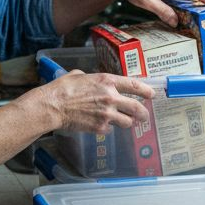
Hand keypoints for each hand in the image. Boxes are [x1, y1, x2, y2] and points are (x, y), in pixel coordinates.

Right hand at [21, 70, 152, 134]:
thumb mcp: (79, 75)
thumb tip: (92, 81)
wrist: (53, 106)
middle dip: (144, 114)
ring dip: (126, 122)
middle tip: (145, 116)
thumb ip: (92, 79)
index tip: (151, 94)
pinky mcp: (100, 127)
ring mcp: (107, 114)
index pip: (134, 85)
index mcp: (107, 81)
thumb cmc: (62, 89)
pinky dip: (108, 128)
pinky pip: (111, 129)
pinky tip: (100, 125)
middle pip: (137, 108)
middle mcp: (111, 97)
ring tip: (122, 121)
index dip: (145, 91)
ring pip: (127, 122)